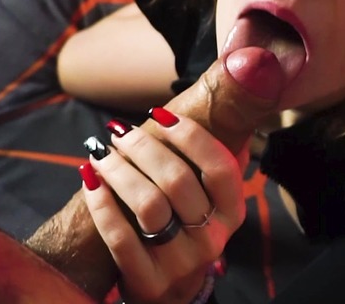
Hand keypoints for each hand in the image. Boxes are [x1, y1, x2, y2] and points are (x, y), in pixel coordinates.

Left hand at [27, 46, 285, 299]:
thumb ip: (223, 125)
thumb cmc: (178, 213)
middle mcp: (214, 240)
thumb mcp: (203, 179)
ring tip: (99, 152)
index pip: (220, 167)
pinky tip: (90, 179)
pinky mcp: (149, 284)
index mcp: (233, 211)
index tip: (158, 115)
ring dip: (117, 171)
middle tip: (118, 131)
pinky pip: (120, 238)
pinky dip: (101, 202)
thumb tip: (254, 63)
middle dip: (142, 148)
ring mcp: (183, 265)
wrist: (160, 280)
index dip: (189, 136)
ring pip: (147, 206)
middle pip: (177, 181)